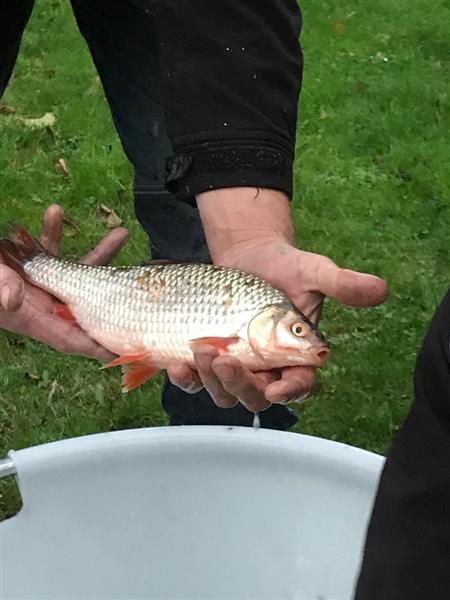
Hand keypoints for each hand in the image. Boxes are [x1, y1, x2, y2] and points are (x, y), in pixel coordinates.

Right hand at [0, 204, 127, 359]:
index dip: (99, 344)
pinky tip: (54, 211)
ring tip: (122, 232)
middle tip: (144, 283)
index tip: (130, 346)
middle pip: (87, 305)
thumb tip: (14, 297)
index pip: (71, 337)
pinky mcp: (26, 265)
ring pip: (75, 272)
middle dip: (117, 296)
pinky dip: (51, 232)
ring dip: (98, 254)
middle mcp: (37, 303)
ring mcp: (35, 284)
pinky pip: (46, 250)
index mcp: (29, 319)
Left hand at [167, 188, 387, 412]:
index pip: (300, 384)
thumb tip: (380, 290)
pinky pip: (199, 380)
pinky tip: (180, 364)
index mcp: (297, 355)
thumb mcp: (312, 270)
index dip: (289, 391)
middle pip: (256, 395)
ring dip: (212, 381)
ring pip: (226, 393)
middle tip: (225, 359)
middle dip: (240, 384)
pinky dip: (189, 378)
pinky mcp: (211, 358)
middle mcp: (268, 367)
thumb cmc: (285, 265)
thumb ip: (341, 284)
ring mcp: (238, 365)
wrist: (249, 255)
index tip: (274, 388)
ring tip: (199, 352)